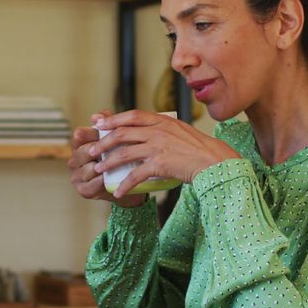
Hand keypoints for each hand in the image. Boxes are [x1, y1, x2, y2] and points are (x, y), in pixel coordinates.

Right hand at [67, 110, 145, 207]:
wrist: (126, 184)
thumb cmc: (119, 158)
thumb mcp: (116, 139)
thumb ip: (109, 124)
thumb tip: (96, 116)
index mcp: (79, 145)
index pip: (79, 135)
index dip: (92, 133)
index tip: (106, 131)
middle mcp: (74, 160)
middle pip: (84, 151)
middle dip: (101, 150)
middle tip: (119, 148)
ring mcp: (77, 176)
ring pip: (89, 168)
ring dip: (104, 166)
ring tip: (120, 163)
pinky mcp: (84, 190)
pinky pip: (93, 183)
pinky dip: (104, 180)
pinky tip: (115, 177)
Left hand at [90, 110, 240, 198]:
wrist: (215, 162)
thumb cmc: (200, 149)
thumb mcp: (181, 131)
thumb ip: (163, 129)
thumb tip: (147, 132)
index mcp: (163, 120)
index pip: (132, 115)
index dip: (112, 119)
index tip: (99, 124)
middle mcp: (158, 131)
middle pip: (122, 133)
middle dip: (103, 142)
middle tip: (91, 150)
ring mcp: (158, 147)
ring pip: (124, 153)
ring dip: (108, 162)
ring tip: (99, 169)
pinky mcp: (160, 164)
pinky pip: (136, 175)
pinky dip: (125, 185)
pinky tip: (118, 192)